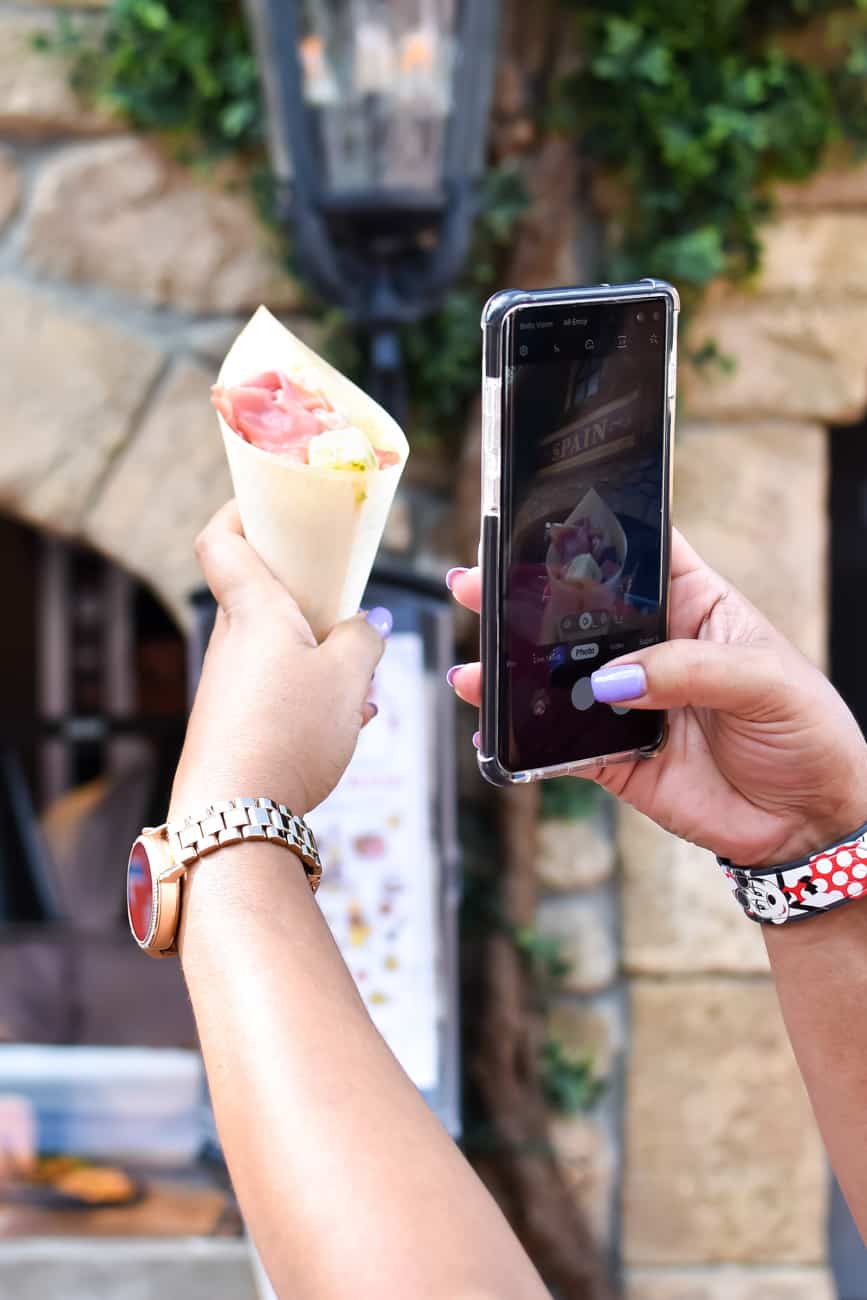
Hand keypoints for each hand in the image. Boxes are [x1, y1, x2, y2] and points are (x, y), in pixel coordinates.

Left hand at [170, 501, 388, 819]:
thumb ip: (362, 640)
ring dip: (322, 658)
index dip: (242, 511)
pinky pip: (278, 691)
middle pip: (264, 595)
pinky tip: (346, 723)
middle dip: (312, 599)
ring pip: (280, 649)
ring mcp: (229, 685)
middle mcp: (231, 642)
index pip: (221, 538)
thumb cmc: (288, 734)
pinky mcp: (234, 725)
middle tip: (350, 612)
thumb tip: (362, 628)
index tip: (274, 504)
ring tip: (361, 688)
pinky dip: (313, 696)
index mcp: (253, 609)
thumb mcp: (347, 677)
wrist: (234, 816)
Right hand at [448, 531, 866, 865]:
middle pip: (577, 610)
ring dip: (511, 669)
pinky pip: (558, 744)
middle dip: (524, 596)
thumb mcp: (765, 681)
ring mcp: (629, 701)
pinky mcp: (616, 757)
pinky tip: (492, 727)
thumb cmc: (806, 732)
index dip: (592, 532)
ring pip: (556, 676)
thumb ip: (688, 670)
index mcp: (694, 606)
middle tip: (476, 583)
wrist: (808, 823)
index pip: (637, 554)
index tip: (540, 519)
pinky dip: (522, 739)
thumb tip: (610, 680)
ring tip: (473, 665)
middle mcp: (652, 648)